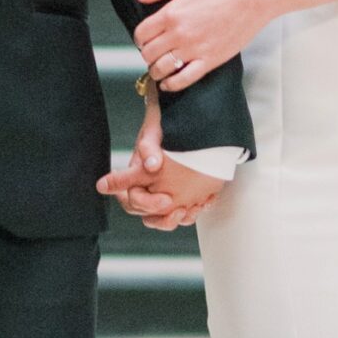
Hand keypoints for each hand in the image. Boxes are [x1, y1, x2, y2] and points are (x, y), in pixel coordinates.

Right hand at [93, 102, 225, 231]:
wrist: (185, 118)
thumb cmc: (162, 123)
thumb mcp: (154, 130)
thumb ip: (149, 146)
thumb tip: (151, 165)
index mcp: (138, 174)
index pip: (130, 197)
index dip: (144, 203)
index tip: (164, 199)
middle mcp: (149, 186)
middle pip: (147, 214)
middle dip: (162, 217)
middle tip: (177, 208)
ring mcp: (165, 191)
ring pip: (165, 218)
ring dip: (178, 219)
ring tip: (190, 209)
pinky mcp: (183, 193)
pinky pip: (185, 212)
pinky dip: (194, 211)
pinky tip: (206, 201)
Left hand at [134, 0, 263, 91]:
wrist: (249, 2)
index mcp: (171, 14)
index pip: (141, 33)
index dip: (140, 38)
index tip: (145, 40)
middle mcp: (178, 34)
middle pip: (148, 53)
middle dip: (147, 54)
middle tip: (153, 53)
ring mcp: (193, 49)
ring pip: (161, 69)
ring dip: (155, 71)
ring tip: (159, 68)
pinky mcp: (207, 61)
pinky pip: (183, 79)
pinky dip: (171, 85)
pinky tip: (167, 83)